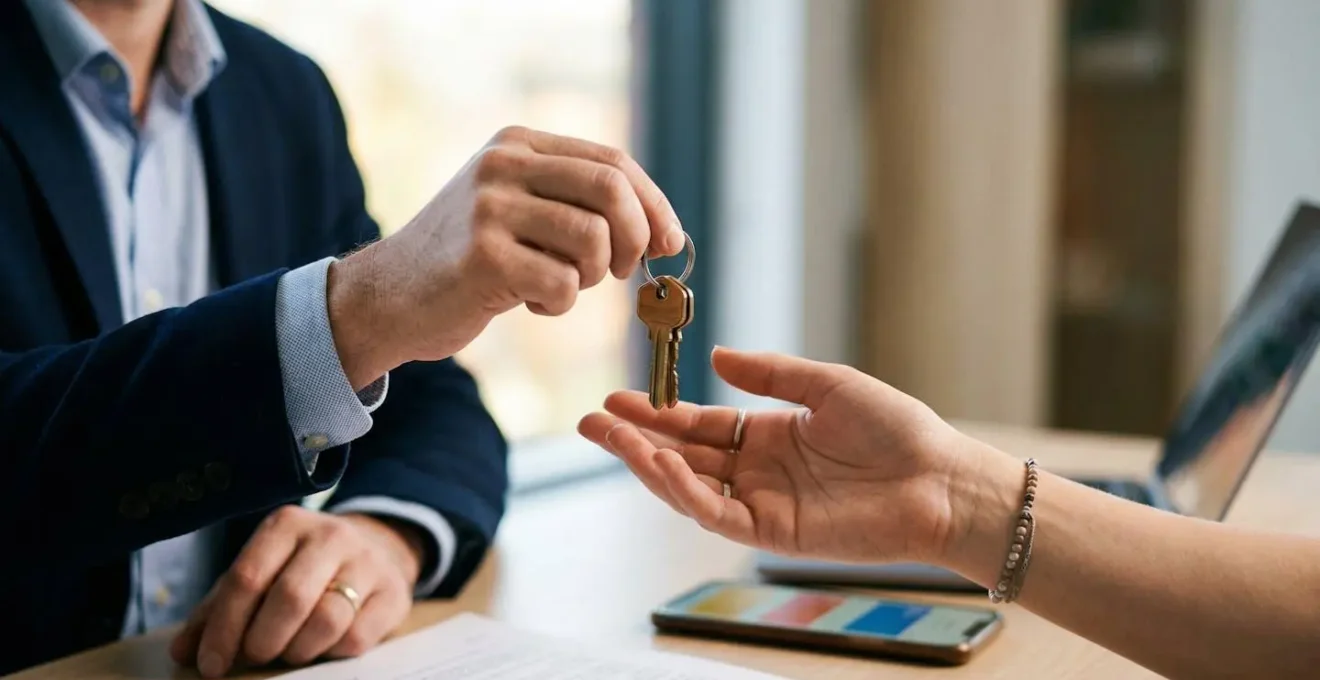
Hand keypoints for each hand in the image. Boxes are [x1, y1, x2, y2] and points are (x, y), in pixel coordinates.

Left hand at [170, 507, 423, 676]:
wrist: (375, 550)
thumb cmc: (301, 568)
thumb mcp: (259, 574)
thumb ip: (218, 609)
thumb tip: (183, 651)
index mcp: (286, 525)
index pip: (248, 577)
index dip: (224, 628)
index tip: (211, 665)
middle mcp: (330, 535)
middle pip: (289, 598)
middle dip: (263, 641)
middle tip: (254, 657)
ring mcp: (367, 562)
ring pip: (327, 620)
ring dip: (298, 650)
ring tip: (289, 652)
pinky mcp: (393, 593)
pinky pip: (357, 637)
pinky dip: (332, 653)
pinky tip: (323, 647)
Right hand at [330, 126, 683, 387]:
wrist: (390, 296)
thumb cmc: (471, 258)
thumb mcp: (518, 207)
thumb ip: (577, 202)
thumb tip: (663, 231)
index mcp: (517, 144)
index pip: (613, 162)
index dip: (653, 204)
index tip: (669, 242)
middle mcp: (503, 164)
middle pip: (611, 189)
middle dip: (635, 237)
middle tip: (622, 271)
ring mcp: (489, 207)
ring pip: (592, 240)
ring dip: (591, 278)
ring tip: (558, 285)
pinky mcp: (483, 256)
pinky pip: (562, 284)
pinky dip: (559, 303)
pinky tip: (526, 302)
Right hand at [578, 347, 994, 565]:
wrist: (940, 479)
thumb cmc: (896, 429)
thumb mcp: (828, 385)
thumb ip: (770, 374)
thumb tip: (714, 357)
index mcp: (768, 435)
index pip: (698, 425)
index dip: (657, 413)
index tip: (618, 397)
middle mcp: (757, 471)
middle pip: (682, 455)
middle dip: (635, 439)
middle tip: (591, 420)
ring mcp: (762, 503)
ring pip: (689, 487)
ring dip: (648, 464)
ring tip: (613, 438)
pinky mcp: (772, 532)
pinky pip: (716, 514)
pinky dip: (684, 492)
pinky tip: (662, 465)